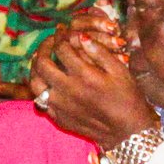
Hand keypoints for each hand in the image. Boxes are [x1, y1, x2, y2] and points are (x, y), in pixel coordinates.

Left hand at [31, 14, 157, 150]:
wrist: (127, 132)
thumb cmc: (128, 99)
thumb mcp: (120, 70)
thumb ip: (99, 51)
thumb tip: (80, 36)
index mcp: (84, 75)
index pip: (61, 48)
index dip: (60, 36)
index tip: (62, 31)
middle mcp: (68, 90)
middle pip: (42, 63)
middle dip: (44, 48)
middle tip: (50, 42)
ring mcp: (61, 106)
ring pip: (35, 83)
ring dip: (36, 68)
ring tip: (42, 60)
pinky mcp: (60, 119)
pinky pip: (41, 101)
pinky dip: (42, 88)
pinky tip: (48, 82)